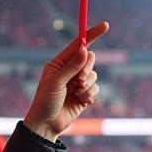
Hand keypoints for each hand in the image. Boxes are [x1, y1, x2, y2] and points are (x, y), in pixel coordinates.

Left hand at [23, 23, 108, 141]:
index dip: (91, 34)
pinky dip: (90, 95)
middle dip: (86, 68)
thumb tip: (85, 50)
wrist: (46, 125)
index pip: (77, 44)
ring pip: (94, 74)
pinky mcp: (84, 95)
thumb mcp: (56, 82)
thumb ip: (72, 67)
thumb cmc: (45, 102)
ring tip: (76, 94)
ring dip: (87, 84)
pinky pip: (96, 89)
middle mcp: (69, 71)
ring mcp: (78, 83)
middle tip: (79, 80)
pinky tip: (81, 102)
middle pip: (89, 59)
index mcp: (59, 63)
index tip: (105, 26)